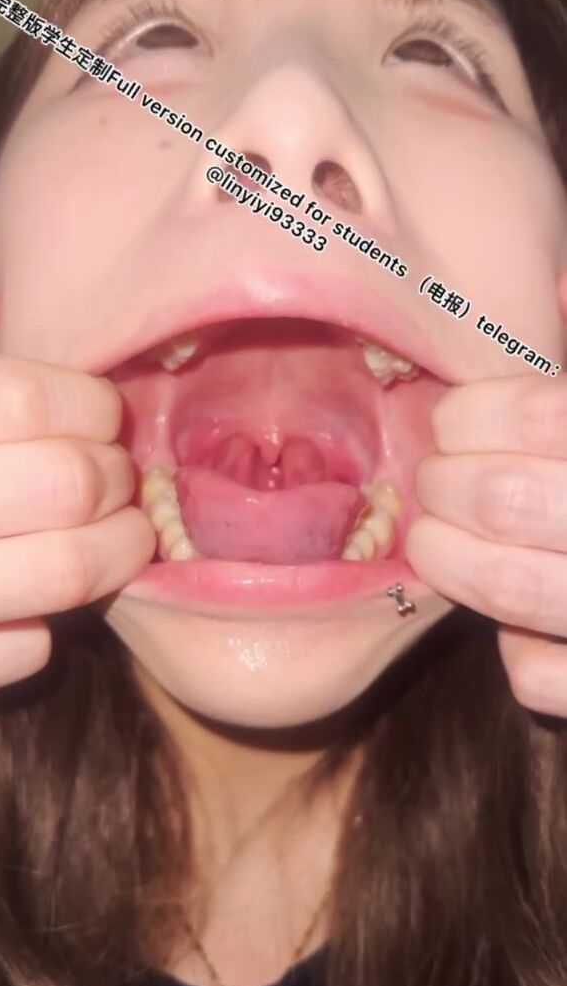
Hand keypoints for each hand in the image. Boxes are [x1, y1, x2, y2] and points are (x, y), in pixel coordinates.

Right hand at [0, 289, 154, 692]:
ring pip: (66, 572)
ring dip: (117, 552)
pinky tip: (31, 603)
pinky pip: (25, 649)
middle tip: (120, 478)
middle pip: (68, 484)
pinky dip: (45, 626)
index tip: (104, 415)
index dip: (91, 405)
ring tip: (123, 538)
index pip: (28, 401)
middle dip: (118, 477)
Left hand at [406, 374, 566, 716]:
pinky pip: (539, 675)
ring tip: (433, 540)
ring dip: (448, 559)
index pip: (541, 416)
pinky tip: (520, 622)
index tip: (452, 422)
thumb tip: (553, 310)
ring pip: (508, 586)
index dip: (474, 415)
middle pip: (503, 499)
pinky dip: (512, 647)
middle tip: (436, 480)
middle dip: (444, 484)